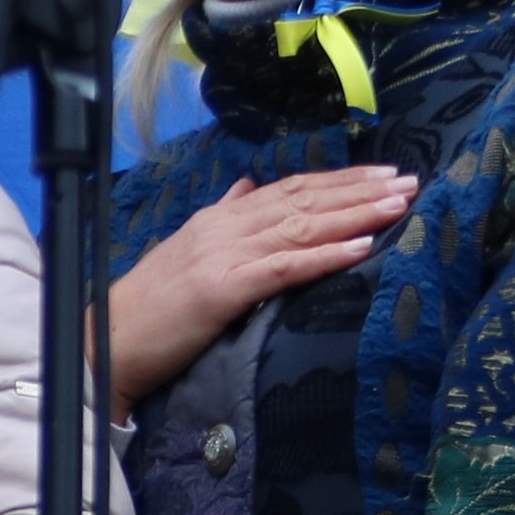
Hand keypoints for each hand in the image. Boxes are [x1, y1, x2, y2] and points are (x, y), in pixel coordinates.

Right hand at [109, 167, 418, 408]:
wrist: (106, 340)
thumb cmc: (149, 308)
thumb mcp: (187, 250)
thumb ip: (221, 216)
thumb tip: (246, 187)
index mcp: (220, 218)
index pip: (289, 189)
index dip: (338, 180)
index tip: (381, 174)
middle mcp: (226, 226)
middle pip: (304, 199)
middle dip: (359, 189)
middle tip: (408, 180)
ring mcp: (225, 255)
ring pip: (302, 226)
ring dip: (354, 213)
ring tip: (397, 205)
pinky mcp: (224, 288)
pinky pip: (285, 267)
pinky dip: (326, 255)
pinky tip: (362, 246)